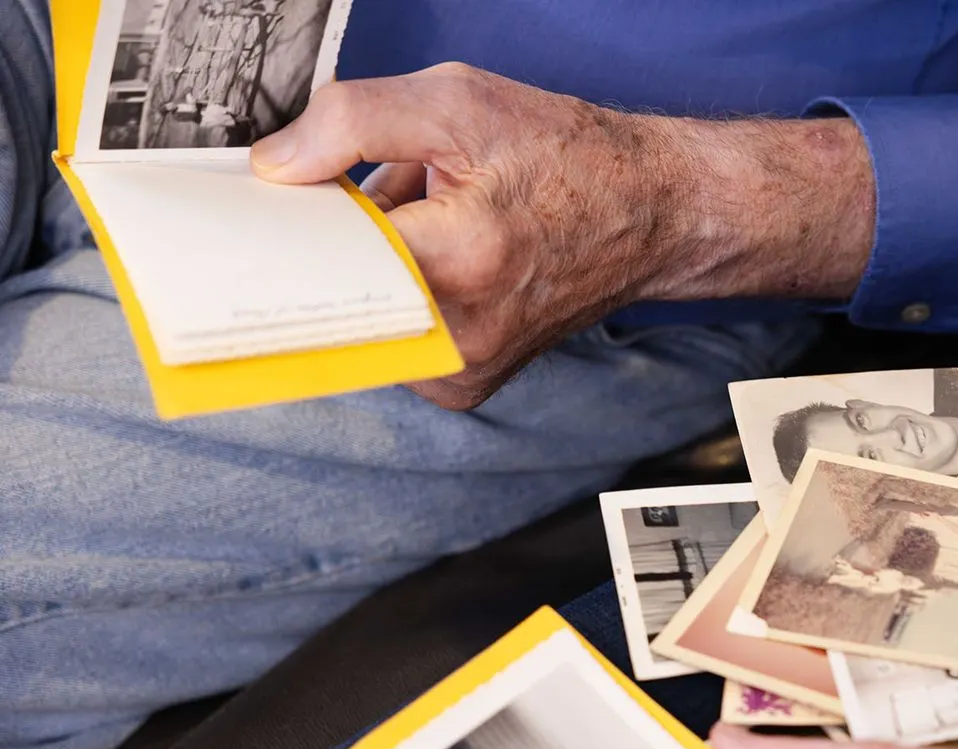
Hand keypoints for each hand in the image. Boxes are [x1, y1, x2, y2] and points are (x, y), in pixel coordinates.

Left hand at [252, 64, 873, 409]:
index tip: (254, 219)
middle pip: (329, 298)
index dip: (278, 232)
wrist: (652, 216)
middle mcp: (458, 335)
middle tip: (363, 200)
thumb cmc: (570, 159)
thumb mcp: (458, 102)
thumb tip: (272, 168)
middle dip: (325, 246)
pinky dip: (389, 296)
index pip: (319, 264)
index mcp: (459, 260)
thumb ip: (351, 123)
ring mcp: (461, 371)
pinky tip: (430, 258)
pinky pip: (385, 340)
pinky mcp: (464, 384)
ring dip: (361, 271)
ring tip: (419, 224)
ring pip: (355, 319)